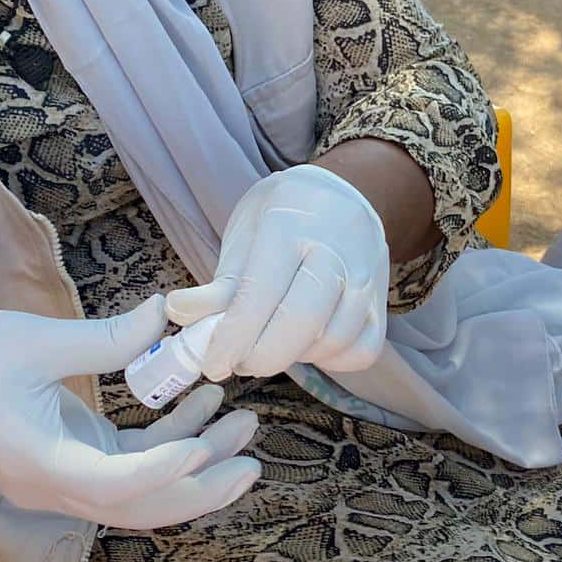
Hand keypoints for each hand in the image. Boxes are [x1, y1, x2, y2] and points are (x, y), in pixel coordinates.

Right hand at [0, 299, 260, 528]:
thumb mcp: (33, 338)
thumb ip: (104, 338)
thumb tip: (165, 316)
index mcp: (37, 462)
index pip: (111, 486)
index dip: (162, 472)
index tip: (204, 447)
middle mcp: (53, 486)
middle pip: (139, 506)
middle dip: (200, 486)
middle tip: (252, 461)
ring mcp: (64, 478)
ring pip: (143, 491)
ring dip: (195, 461)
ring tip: (244, 423)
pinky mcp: (74, 460)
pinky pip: (132, 464)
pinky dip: (170, 441)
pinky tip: (204, 403)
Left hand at [163, 165, 389, 381]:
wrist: (344, 197)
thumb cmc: (283, 218)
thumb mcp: (244, 234)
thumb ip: (218, 282)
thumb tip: (178, 314)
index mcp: (290, 227)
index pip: (260, 295)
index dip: (232, 338)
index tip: (212, 363)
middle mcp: (336, 252)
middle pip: (303, 323)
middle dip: (262, 357)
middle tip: (238, 363)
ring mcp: (366, 279)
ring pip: (333, 341)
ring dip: (294, 357)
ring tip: (270, 345)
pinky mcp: (382, 305)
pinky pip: (360, 351)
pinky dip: (331, 359)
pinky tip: (308, 345)